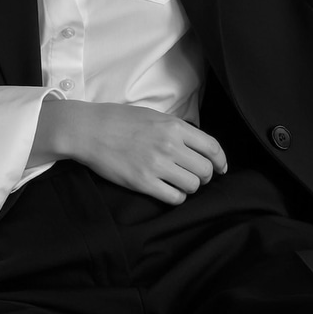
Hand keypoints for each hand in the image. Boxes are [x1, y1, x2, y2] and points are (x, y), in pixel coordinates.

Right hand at [36, 99, 226, 204]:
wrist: (90, 130)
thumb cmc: (120, 120)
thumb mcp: (154, 116)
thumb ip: (176, 129)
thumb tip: (196, 145)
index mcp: (174, 127)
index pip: (212, 147)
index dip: (221, 161)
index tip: (222, 168)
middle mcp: (170, 145)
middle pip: (205, 170)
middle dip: (204, 175)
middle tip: (195, 175)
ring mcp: (157, 165)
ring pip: (193, 186)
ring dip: (189, 186)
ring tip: (178, 182)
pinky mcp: (143, 182)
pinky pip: (174, 198)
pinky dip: (175, 196)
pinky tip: (167, 190)